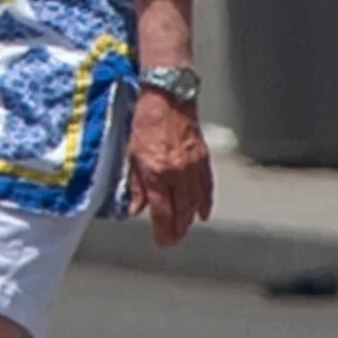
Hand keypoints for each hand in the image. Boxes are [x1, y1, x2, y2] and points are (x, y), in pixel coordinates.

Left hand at [122, 92, 212, 245]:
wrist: (168, 95)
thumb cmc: (146, 119)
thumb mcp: (131, 153)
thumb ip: (134, 184)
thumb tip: (134, 207)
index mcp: (157, 172)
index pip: (162, 211)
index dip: (163, 231)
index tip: (162, 242)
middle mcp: (177, 173)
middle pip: (181, 211)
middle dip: (177, 230)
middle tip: (172, 241)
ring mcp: (192, 166)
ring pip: (195, 202)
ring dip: (189, 219)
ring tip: (184, 230)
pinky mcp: (202, 158)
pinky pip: (206, 187)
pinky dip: (205, 202)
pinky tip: (203, 212)